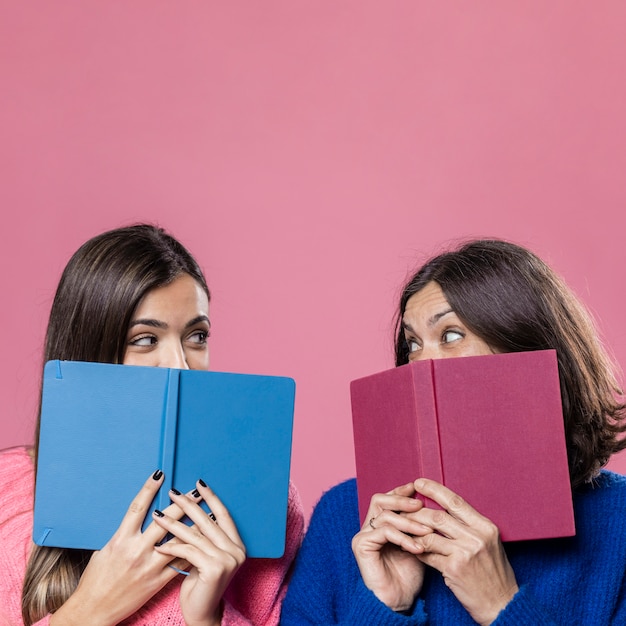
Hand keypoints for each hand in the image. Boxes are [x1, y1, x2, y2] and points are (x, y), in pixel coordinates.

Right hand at [50, 470, 193, 625]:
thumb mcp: (104, 550)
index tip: (160, 473)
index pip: (138, 507)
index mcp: (121, 539)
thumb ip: (122, 534)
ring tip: (209, 514)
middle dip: (182, 504)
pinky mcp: (156, 582)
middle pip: (165, 520)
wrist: (93, 611)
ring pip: (177, 541)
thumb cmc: (95, 580)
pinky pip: (179, 564)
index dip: (149, 488)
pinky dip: (192, 551)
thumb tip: (135, 518)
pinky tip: (204, 543)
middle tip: (195, 492)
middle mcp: (136, 550)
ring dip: (195, 526)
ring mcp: (148, 566)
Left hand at [152, 480, 245, 625]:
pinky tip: (159, 544)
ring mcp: (227, 559)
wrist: (201, 616)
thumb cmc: (200, 586)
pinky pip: (188, 551)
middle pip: (208, 520)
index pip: (223, 514)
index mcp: (238, 545)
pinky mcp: (214, 569)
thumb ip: (204, 538)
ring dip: (174, 523)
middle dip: (188, 504)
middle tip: (173, 493)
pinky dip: (172, 546)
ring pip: (195, 534)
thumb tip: (191, 510)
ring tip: (158, 514)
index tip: (197, 483)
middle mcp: (237, 550)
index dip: (210, 498)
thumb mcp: (205, 558)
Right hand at [351, 482, 431, 612]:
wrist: (398, 602)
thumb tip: (432, 505)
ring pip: (384, 515)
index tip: (419, 488)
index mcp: (380, 524)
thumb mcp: (417, 543)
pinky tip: (417, 547)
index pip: (387, 498)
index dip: (402, 491)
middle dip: (401, 499)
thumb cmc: (408, 575)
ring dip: (408, 522)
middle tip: (420, 504)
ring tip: (426, 532)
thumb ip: (418, 525)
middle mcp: (368, 527)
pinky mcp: (361, 546)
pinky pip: (383, 532)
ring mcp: (363, 535)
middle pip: (380, 499)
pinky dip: (402, 537)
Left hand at [411, 479, 518, 625]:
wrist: (502, 605)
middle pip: (438, 516)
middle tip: (401, 507)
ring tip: (400, 527)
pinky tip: (408, 547)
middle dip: (416, 511)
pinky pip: (427, 554)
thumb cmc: (493, 573)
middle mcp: (476, 537)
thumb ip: (468, 526)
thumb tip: (442, 509)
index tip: (419, 483)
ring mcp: (465, 553)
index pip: (455, 501)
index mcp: (485, 526)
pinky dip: (416, 550)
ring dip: (412, 531)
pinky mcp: (454, 569)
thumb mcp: (488, 543)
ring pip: (429, 534)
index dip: (434, 490)